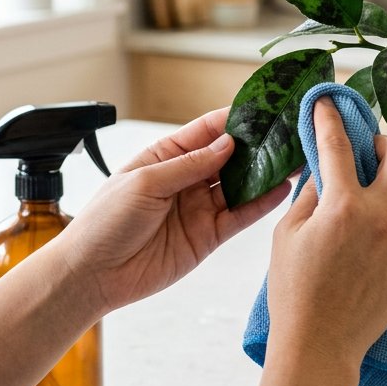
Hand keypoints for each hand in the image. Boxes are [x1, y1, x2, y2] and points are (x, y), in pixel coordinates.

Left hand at [59, 109, 289, 315]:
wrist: (93, 275)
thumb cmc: (105, 222)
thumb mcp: (145, 183)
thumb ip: (189, 164)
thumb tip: (227, 144)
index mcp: (165, 156)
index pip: (206, 130)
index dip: (234, 119)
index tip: (264, 110)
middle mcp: (185, 179)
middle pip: (229, 157)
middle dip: (257, 145)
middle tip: (287, 134)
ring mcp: (198, 207)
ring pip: (240, 185)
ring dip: (265, 173)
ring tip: (293, 159)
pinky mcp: (208, 236)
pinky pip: (240, 216)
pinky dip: (261, 204)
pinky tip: (281, 190)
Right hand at [265, 98, 386, 370]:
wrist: (320, 347)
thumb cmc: (295, 293)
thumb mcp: (287, 235)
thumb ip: (310, 194)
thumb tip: (325, 169)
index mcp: (344, 208)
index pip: (340, 146)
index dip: (331, 118)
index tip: (328, 104)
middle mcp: (382, 219)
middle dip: (382, 143)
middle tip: (366, 150)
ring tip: (376, 189)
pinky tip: (378, 226)